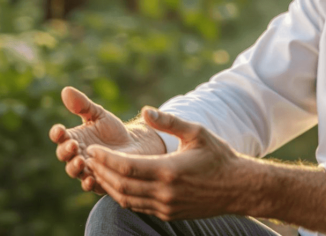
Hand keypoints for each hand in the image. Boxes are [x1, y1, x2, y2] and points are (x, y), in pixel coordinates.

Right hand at [50, 87, 164, 193]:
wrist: (133, 144)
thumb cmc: (112, 129)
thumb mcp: (99, 114)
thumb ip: (83, 105)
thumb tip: (66, 90)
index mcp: (72, 137)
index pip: (59, 137)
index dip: (57, 134)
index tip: (59, 129)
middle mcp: (75, 154)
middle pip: (63, 155)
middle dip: (66, 151)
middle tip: (73, 144)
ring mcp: (85, 168)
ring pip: (74, 171)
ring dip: (75, 167)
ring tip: (81, 160)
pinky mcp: (98, 180)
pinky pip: (89, 184)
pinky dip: (88, 183)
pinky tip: (91, 178)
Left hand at [84, 107, 252, 220]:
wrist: (238, 188)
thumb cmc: (218, 155)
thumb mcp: (197, 132)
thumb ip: (169, 121)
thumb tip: (145, 111)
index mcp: (169, 171)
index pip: (126, 168)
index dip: (105, 159)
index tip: (92, 149)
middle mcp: (165, 193)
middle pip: (121, 185)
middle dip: (101, 172)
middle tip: (88, 159)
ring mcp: (166, 206)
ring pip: (126, 199)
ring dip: (108, 186)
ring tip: (96, 170)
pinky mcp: (168, 214)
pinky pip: (137, 206)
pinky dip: (122, 195)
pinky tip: (116, 183)